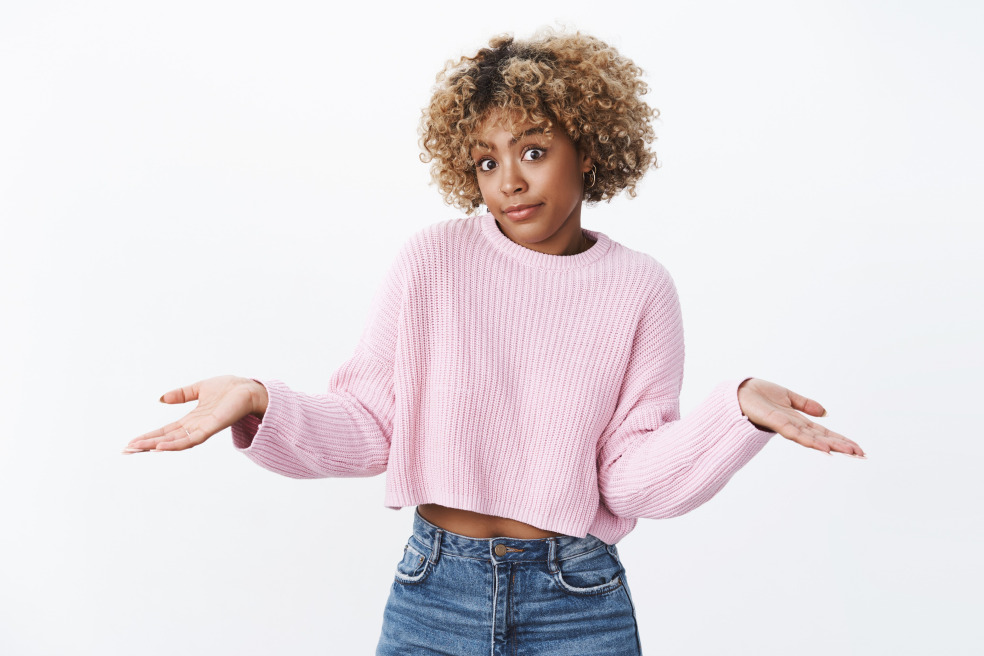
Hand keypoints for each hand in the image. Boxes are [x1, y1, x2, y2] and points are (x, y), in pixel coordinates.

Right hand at [122, 375, 266, 453]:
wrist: (249, 388)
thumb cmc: (230, 388)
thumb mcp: (199, 388)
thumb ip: (181, 394)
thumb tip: (161, 399)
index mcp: (192, 419)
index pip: (166, 431)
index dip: (149, 436)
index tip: (131, 442)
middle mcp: (195, 427)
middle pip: (167, 439)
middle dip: (146, 444)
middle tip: (126, 450)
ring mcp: (203, 429)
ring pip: (175, 442)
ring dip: (156, 445)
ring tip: (138, 448)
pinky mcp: (211, 428)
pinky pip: (190, 439)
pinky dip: (175, 444)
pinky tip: (160, 446)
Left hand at [737, 378, 865, 457]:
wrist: (739, 391)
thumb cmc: (759, 394)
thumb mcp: (788, 396)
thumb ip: (806, 405)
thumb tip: (825, 413)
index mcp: (797, 420)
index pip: (823, 432)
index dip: (840, 439)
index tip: (857, 448)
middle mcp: (793, 426)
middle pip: (822, 438)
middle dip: (841, 446)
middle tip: (862, 455)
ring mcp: (784, 426)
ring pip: (812, 438)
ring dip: (831, 445)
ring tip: (849, 452)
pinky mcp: (774, 423)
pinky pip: (795, 433)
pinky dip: (810, 440)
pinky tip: (823, 447)